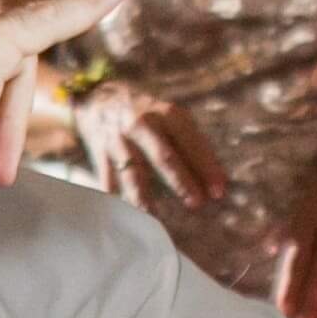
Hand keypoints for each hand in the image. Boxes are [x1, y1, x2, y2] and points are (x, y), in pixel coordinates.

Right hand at [77, 82, 230, 217]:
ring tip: (156, 219)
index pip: (190, 141)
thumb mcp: (169, 117)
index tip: (219, 190)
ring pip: (134, 173)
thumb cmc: (146, 113)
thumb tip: (217, 180)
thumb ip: (191, 144)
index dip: (205, 166)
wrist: (97, 98)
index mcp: (165, 113)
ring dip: (146, 197)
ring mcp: (119, 140)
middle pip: (163, 157)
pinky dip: (118, 199)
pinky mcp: (101, 154)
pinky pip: (110, 180)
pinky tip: (128, 216)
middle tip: (197, 203)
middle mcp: (141, 124)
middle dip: (181, 181)